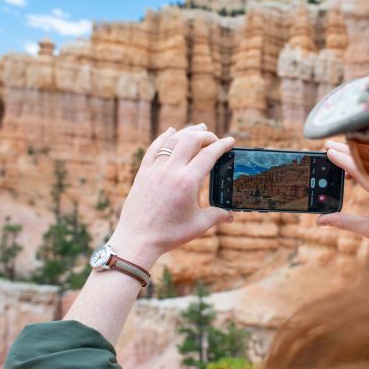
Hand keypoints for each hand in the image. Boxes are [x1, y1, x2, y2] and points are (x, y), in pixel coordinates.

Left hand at [108, 123, 234, 267]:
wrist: (138, 240)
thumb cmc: (169, 234)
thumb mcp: (198, 226)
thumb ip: (217, 216)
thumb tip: (230, 216)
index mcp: (188, 182)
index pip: (209, 154)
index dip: (222, 145)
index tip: (230, 141)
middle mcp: (171, 170)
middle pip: (191, 140)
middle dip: (206, 135)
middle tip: (215, 139)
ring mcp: (155, 169)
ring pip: (173, 140)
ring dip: (187, 132)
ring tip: (198, 128)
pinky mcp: (143, 173)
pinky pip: (154, 148)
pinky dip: (164, 137)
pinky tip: (170, 132)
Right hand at [315, 139, 368, 238]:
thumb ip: (345, 222)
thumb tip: (320, 220)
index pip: (359, 168)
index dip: (342, 159)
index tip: (328, 152)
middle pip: (364, 156)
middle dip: (344, 149)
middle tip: (328, 145)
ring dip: (355, 153)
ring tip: (338, 155)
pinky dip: (366, 159)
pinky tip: (354, 171)